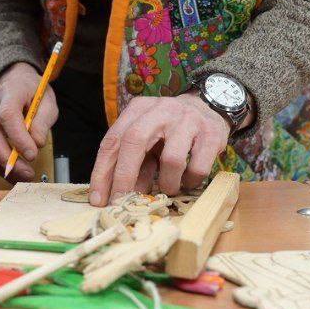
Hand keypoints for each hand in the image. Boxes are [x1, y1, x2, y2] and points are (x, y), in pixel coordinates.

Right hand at [0, 62, 57, 181]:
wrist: (16, 82)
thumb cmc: (33, 93)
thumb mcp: (48, 102)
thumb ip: (43, 121)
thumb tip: (36, 143)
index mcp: (10, 90)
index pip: (7, 115)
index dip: (18, 138)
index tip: (32, 155)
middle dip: (7, 158)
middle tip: (28, 174)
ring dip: (2, 166)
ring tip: (23, 177)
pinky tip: (12, 173)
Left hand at [89, 94, 228, 205]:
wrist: (209, 106)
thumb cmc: (170, 128)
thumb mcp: (149, 140)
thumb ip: (134, 163)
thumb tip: (119, 196)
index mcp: (139, 109)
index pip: (113, 140)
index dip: (102, 171)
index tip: (97, 198)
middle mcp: (161, 110)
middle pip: (134, 142)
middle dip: (124, 177)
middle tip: (121, 202)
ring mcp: (187, 120)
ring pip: (171, 159)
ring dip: (167, 183)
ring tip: (168, 189)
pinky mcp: (211, 133)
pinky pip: (197, 167)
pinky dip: (190, 181)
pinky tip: (188, 180)